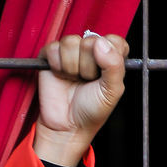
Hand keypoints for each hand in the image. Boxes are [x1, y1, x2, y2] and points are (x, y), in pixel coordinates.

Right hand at [33, 32, 129, 166]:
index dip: (109, 55)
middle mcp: (91, 51)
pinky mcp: (51, 54)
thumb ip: (114, 65)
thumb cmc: (92, 109)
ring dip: (72, 67)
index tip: (105, 73)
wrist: (68, 125)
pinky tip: (61, 76)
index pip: (114, 40)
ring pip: (71, 42)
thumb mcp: (112, 91)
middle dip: (89, 66)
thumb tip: (101, 42)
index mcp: (110, 57)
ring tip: (74, 79)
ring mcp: (71, 52)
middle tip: (87, 81)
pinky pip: (54, 48)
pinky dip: (57, 65)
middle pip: (91, 41)